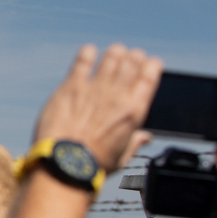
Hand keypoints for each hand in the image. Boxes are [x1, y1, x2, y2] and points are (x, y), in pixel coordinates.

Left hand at [33, 45, 162, 174]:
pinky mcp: (71, 87)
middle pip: (131, 62)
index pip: (150, 76)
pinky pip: (83, 61)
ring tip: (114, 53)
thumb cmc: (94, 165)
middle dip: (133, 56)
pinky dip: (88, 53)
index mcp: (134, 111)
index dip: (152, 65)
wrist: (65, 164)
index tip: (150, 62)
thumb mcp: (122, 157)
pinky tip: (89, 52)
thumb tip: (146, 137)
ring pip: (110, 57)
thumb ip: (134, 142)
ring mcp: (94, 89)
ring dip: (114, 53)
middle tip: (130, 57)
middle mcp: (117, 96)